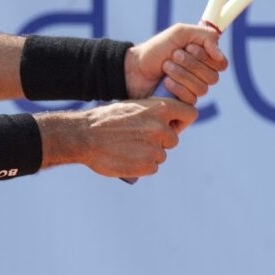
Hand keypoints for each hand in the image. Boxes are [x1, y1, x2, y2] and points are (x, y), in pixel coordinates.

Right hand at [42, 98, 198, 178]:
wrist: (84, 137)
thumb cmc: (105, 120)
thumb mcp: (132, 108)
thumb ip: (152, 115)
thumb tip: (167, 125)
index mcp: (160, 108)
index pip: (189, 114)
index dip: (181, 121)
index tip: (170, 125)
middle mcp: (161, 128)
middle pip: (173, 139)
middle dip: (160, 141)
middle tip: (138, 139)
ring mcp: (156, 148)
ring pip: (161, 154)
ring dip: (149, 154)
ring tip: (127, 148)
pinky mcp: (147, 166)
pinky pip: (152, 167)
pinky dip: (141, 165)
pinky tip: (126, 158)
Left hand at [124, 23, 227, 103]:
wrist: (134, 68)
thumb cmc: (156, 49)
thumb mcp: (180, 33)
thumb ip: (206, 36)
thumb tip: (220, 55)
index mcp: (203, 59)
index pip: (221, 64)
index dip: (207, 57)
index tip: (189, 47)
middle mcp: (200, 75)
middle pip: (213, 77)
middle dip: (191, 64)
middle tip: (173, 55)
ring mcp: (192, 90)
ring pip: (202, 89)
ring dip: (182, 74)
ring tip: (165, 67)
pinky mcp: (182, 103)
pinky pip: (191, 99)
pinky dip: (177, 88)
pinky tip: (165, 82)